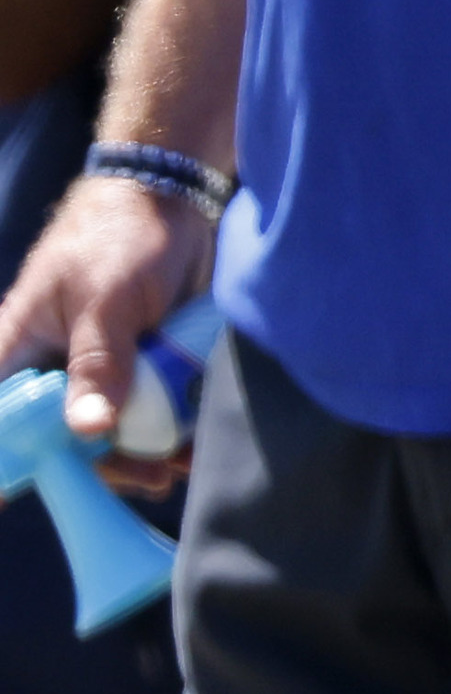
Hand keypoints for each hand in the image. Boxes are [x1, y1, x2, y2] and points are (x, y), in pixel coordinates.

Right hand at [0, 174, 213, 496]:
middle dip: (103, 465)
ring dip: (141, 453)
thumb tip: (86, 430)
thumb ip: (97, 362)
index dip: (10, 464)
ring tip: (177, 465)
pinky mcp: (136, 364)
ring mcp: (95, 369)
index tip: (26, 496)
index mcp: (16, 355)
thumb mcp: (106, 300)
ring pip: (108, 431)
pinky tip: (190, 445)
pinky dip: (165, 429)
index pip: (2, 421)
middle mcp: (50, 370)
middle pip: (61, 441)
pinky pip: (144, 410)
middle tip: (151, 478)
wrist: (174, 197)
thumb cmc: (119, 234)